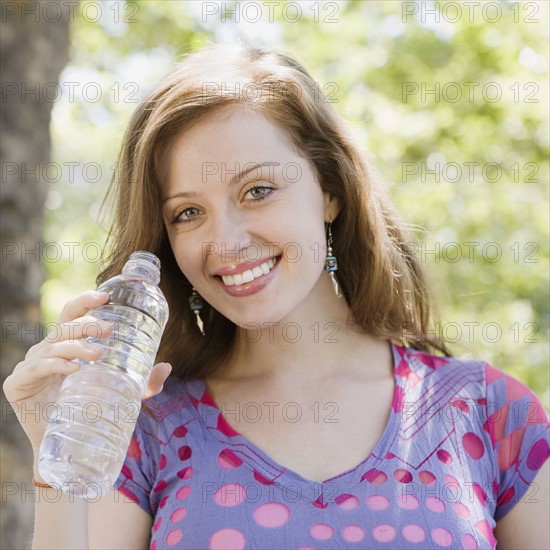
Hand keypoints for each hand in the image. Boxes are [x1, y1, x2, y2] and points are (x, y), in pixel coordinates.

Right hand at [2, 290, 171, 456]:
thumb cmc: (90, 411)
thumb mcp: (122, 394)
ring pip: (54, 345)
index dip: (85, 301)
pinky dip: (56, 365)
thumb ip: (144, 383)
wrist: (67, 447)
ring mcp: (31, 365)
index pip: (72, 314)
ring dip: (77, 346)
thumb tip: (167, 366)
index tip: (106, 296)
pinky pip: (38, 367)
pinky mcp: (17, 384)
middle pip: (64, 326)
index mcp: (66, 344)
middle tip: (109, 330)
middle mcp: (47, 350)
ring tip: (99, 354)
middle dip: (87, 324)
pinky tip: (74, 369)